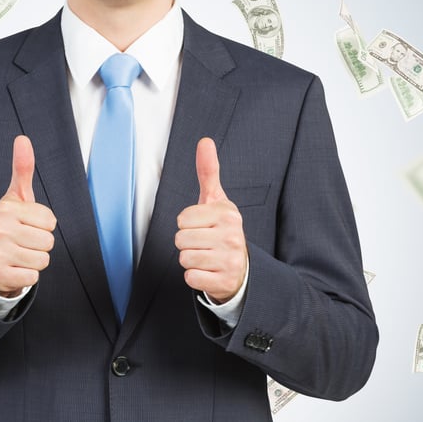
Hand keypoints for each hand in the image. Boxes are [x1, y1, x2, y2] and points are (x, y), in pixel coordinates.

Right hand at [0, 135, 56, 297]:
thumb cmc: (10, 224)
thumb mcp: (16, 197)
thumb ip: (23, 169)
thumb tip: (23, 138)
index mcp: (5, 209)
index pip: (50, 220)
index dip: (44, 224)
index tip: (28, 224)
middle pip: (48, 241)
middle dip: (41, 244)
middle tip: (24, 241)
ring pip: (43, 260)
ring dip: (36, 260)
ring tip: (20, 254)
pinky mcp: (1, 275)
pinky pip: (34, 277)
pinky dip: (28, 275)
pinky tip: (16, 268)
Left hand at [174, 137, 247, 303]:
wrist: (241, 268)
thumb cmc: (222, 230)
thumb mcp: (217, 200)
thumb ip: (208, 171)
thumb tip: (205, 141)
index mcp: (228, 214)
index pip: (182, 219)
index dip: (186, 224)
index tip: (201, 226)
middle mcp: (232, 236)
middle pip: (181, 239)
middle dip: (186, 243)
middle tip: (203, 243)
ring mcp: (230, 260)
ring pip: (184, 259)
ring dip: (190, 260)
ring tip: (206, 256)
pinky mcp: (224, 282)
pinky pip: (190, 278)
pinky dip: (194, 277)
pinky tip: (208, 271)